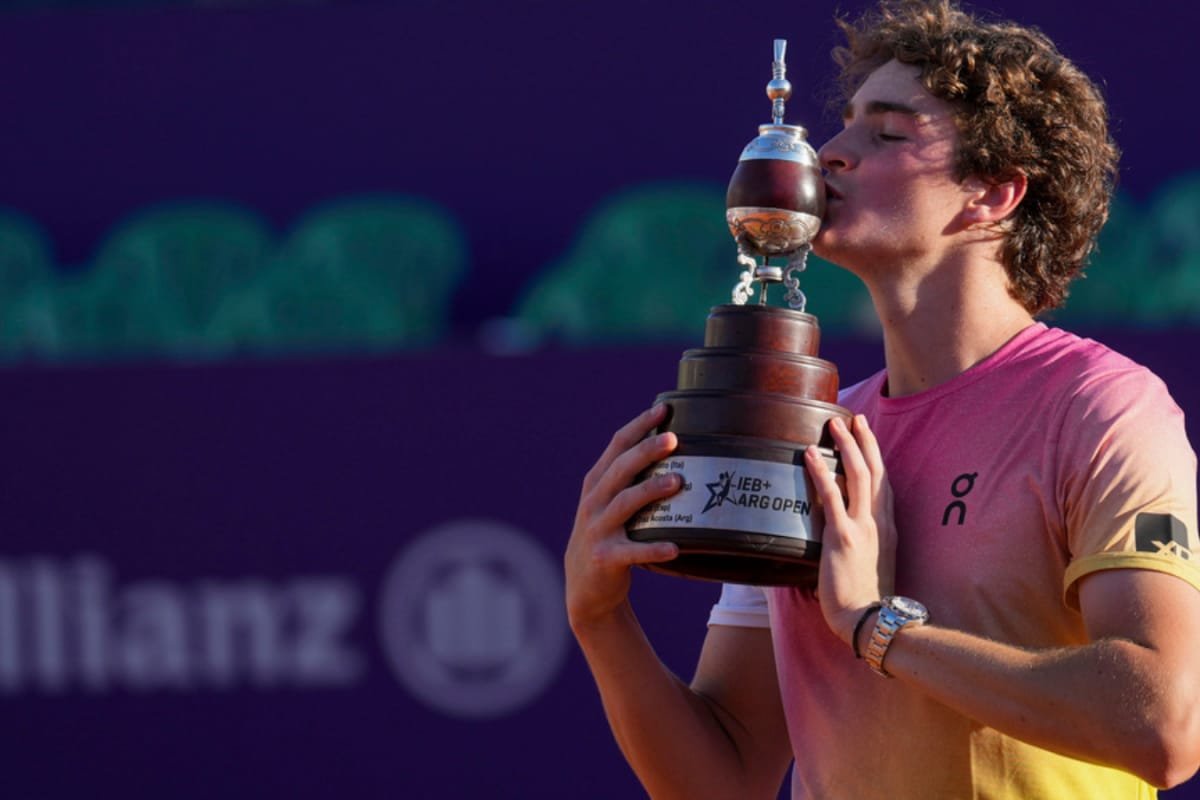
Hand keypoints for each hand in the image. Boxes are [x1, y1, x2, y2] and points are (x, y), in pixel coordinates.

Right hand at [565, 404, 681, 631]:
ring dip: (651, 491)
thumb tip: (670, 446)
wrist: (585, 585)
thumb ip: (628, 478)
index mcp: (597, 482)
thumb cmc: (607, 534)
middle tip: (673, 439)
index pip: (617, 445)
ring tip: (677, 482)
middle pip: (620, 469)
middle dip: (646, 451)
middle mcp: (594, 501)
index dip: (639, 425)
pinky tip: (674, 548)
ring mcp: (598, 529)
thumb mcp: (608, 502)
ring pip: (625, 504)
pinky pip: (633, 552)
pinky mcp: (606, 557)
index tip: (664, 409)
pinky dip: (653, 549)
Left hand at [805, 414, 896, 648]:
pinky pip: (831, 496)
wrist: (869, 621)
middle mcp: (879, 522)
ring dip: (846, 446)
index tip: (867, 438)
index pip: (884, 485)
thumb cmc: (866, 600)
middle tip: (854, 419)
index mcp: (887, 529)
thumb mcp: (871, 564)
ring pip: (858, 475)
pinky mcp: (844, 536)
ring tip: (834, 424)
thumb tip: (842, 536)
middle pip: (875, 471)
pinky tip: (810, 454)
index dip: (876, 459)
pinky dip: (821, 471)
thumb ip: (862, 544)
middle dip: (865, 442)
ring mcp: (864, 527)